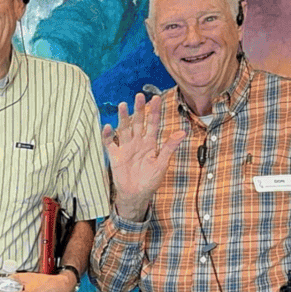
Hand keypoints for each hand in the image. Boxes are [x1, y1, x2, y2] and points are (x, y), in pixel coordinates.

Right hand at [104, 94, 182, 220]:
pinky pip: (110, 144)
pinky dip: (107, 136)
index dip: (154, 111)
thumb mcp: (162, 163)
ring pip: (123, 129)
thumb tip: (182, 132)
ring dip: (123, 118)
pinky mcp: (115, 156)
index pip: (152, 123)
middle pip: (137, 122)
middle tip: (139, 96)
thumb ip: (169, 147)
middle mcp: (137, 142)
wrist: (136, 195)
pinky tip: (107, 127)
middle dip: (138, 109)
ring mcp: (125, 148)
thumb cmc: (150, 180)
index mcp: (150, 143)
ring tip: (122, 105)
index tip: (156, 98)